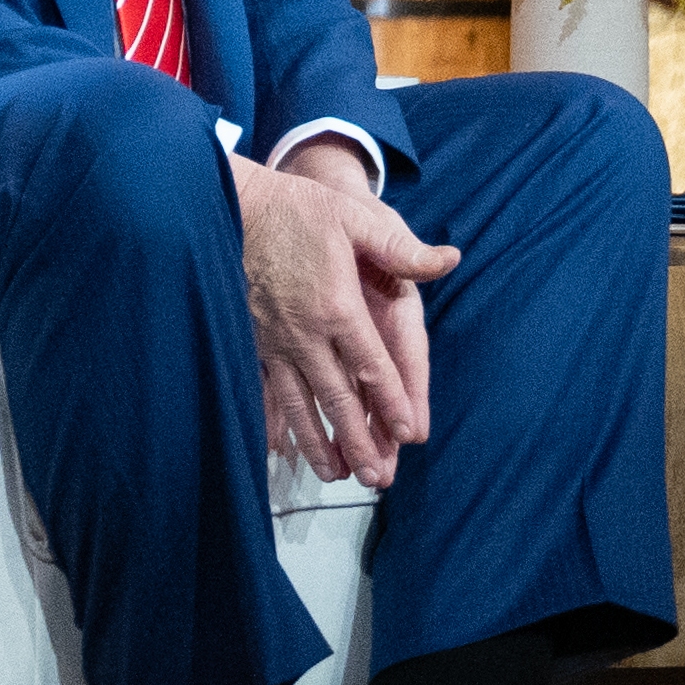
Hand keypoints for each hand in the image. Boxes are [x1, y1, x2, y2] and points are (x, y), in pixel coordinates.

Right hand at [231, 140, 455, 488]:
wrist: (235, 205)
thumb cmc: (299, 210)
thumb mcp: (354, 218)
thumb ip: (400, 247)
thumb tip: (449, 260)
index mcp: (336, 306)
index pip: (371, 366)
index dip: (391, 403)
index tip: (407, 435)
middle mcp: (304, 332)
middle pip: (336, 397)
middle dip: (357, 440)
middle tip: (376, 479)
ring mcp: (273, 340)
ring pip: (298, 402)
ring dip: (317, 441)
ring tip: (334, 475)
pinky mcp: (251, 340)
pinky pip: (266, 390)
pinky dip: (275, 422)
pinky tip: (280, 448)